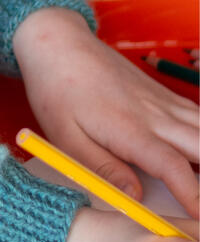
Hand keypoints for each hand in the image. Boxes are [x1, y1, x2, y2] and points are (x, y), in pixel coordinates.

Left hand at [13, 7, 199, 218]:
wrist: (56, 42)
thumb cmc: (56, 90)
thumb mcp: (65, 135)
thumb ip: (101, 168)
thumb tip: (135, 198)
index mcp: (130, 129)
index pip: (173, 168)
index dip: (194, 198)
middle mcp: (155, 114)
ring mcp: (162, 101)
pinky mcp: (162, 94)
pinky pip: (197, 116)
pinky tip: (198, 151)